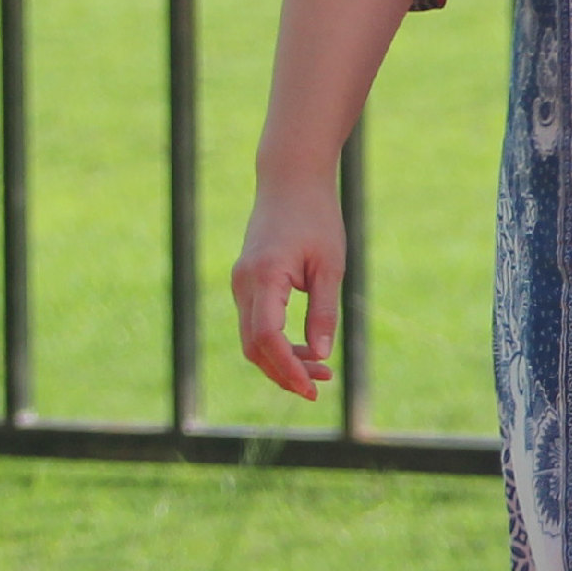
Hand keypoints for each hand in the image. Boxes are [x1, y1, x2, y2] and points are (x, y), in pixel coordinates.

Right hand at [230, 172, 347, 399]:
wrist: (291, 182)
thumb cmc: (317, 218)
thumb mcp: (331, 266)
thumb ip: (324, 310)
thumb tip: (320, 354)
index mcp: (264, 278)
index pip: (266, 338)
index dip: (286, 368)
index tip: (311, 388)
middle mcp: (243, 284)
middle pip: (254, 346)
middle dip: (284, 372)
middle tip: (320, 387)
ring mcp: (240, 284)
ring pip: (253, 338)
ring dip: (282, 360)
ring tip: (321, 372)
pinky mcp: (246, 284)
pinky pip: (256, 323)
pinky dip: (276, 342)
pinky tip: (305, 350)